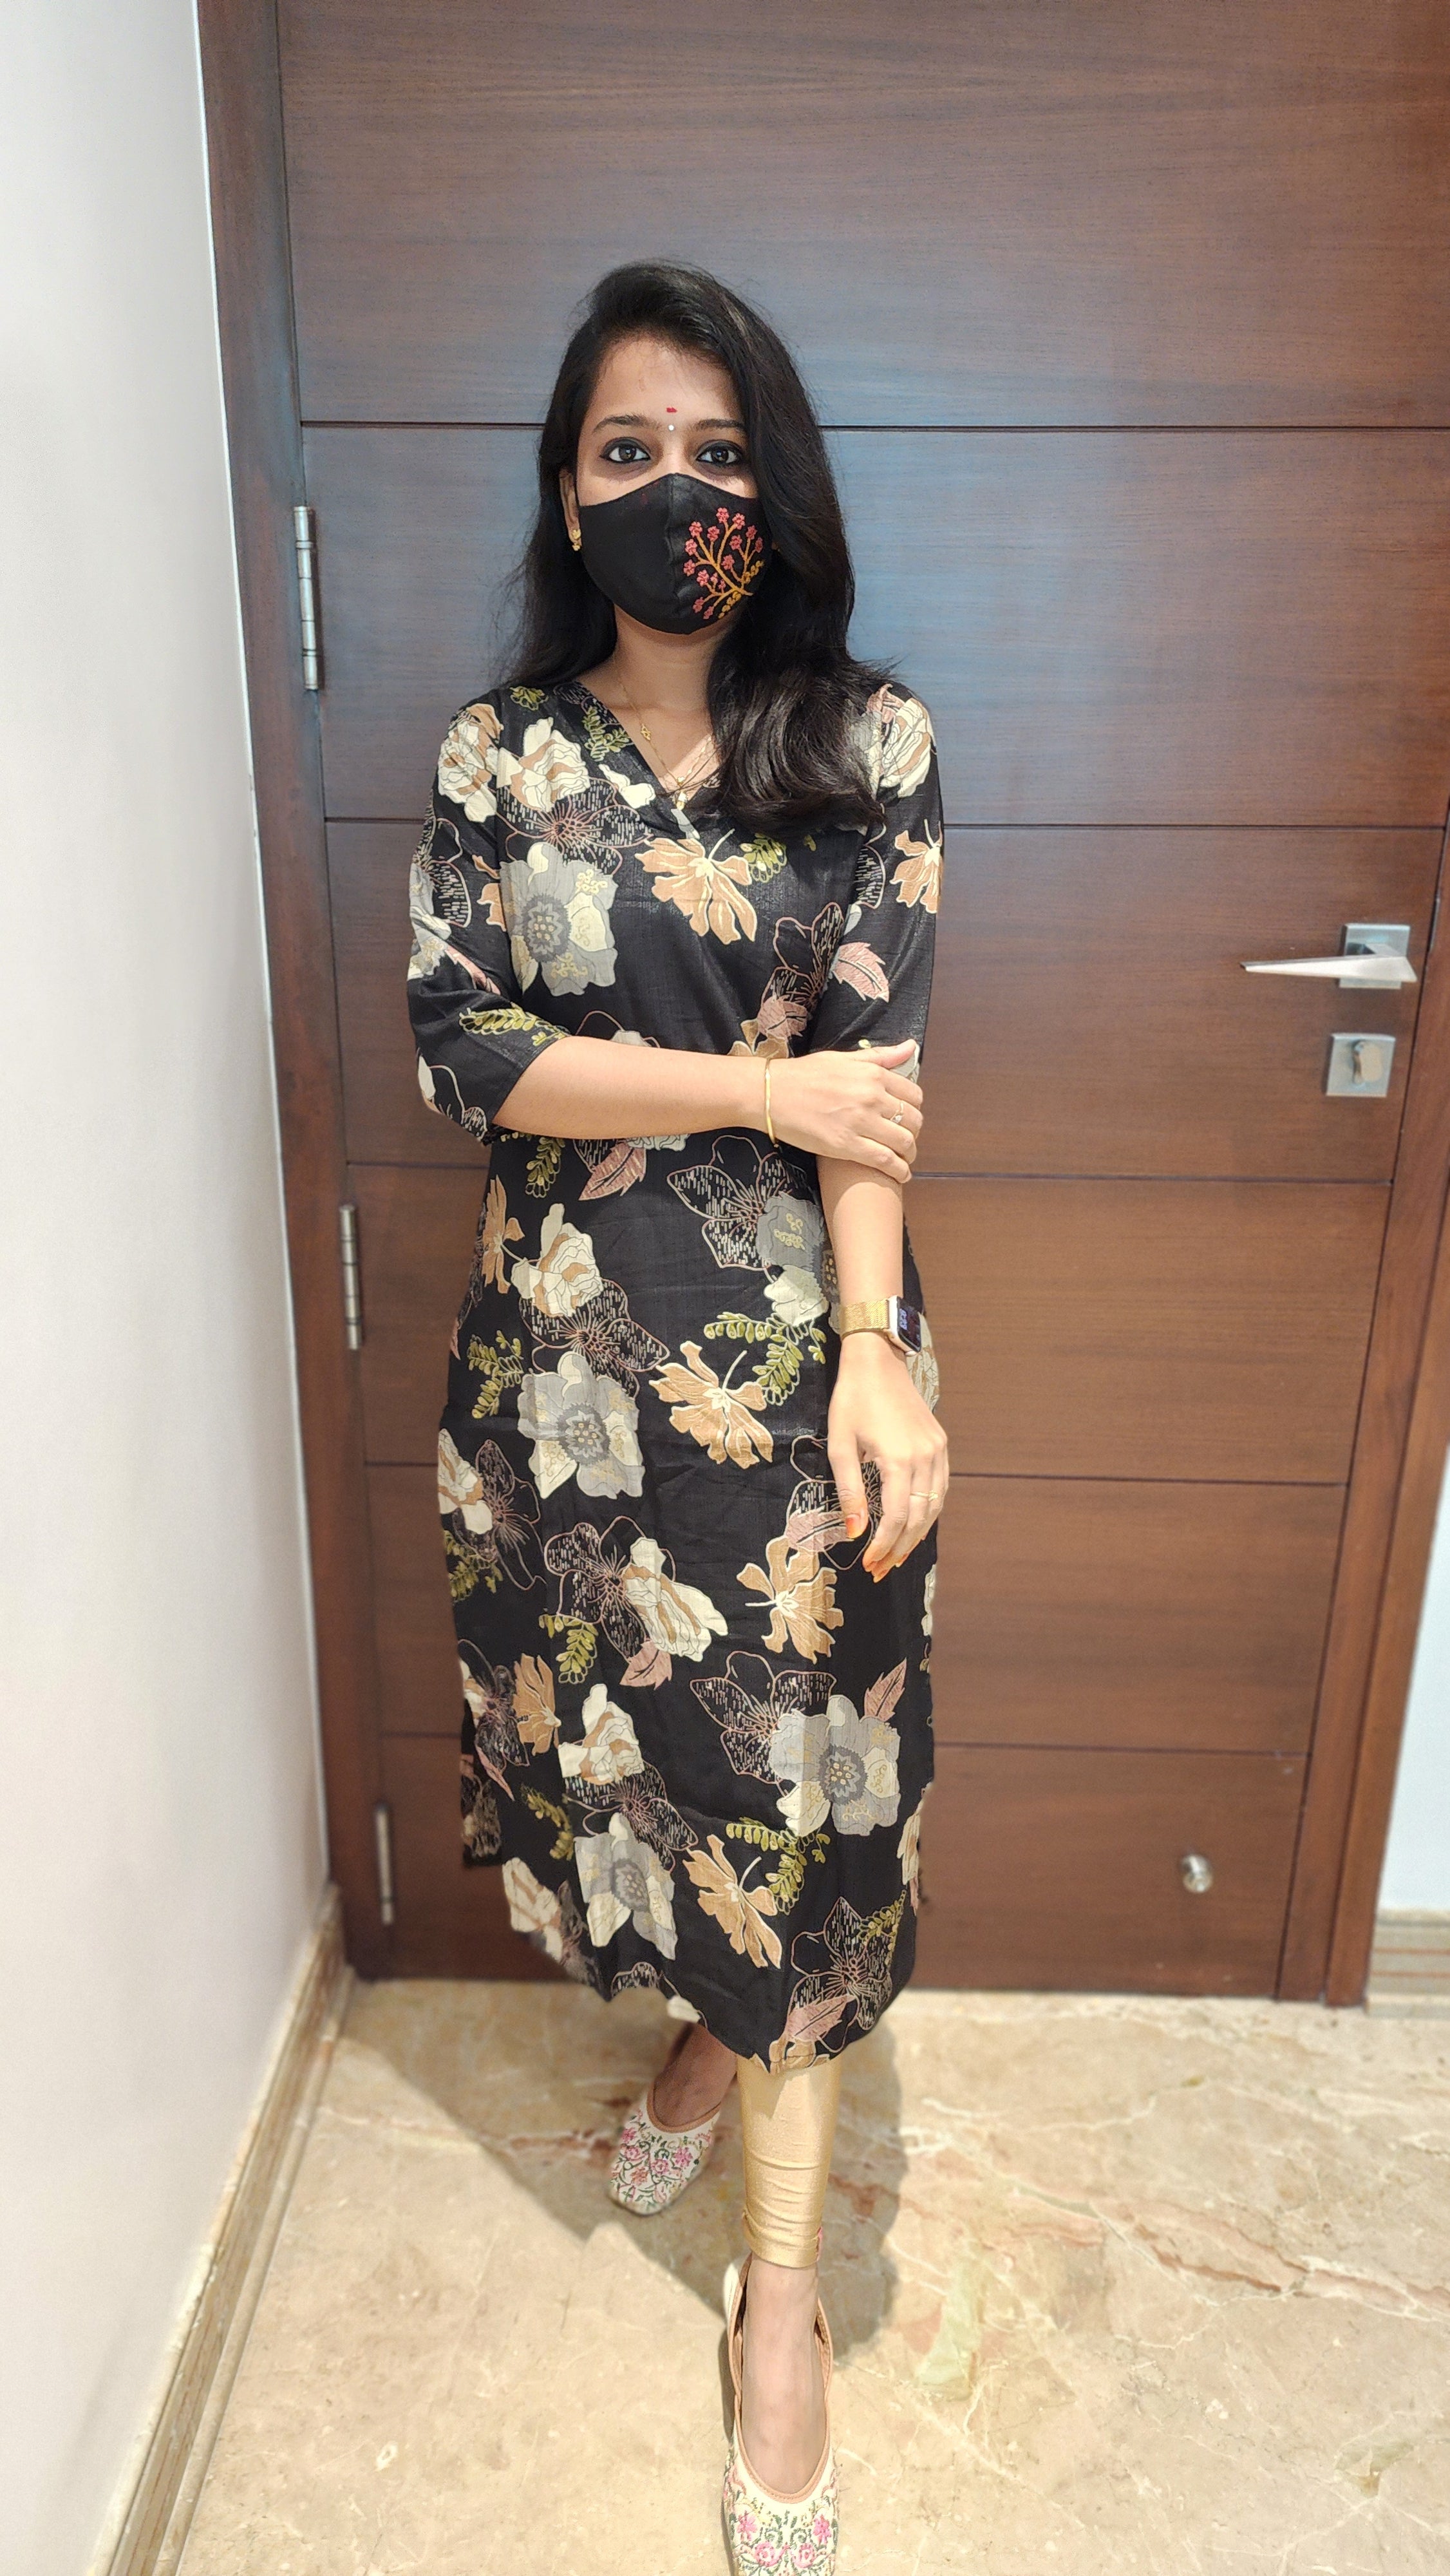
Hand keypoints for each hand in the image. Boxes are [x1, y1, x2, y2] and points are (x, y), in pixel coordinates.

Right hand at [768, 1042, 921, 1183]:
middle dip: (914, 1133)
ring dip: (909, 1154)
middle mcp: (871, 1096)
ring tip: (904, 1160)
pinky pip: (885, 1161)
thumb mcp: (843, 1057)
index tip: (907, 1118)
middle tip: (905, 1141)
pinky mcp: (846, 1145)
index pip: (913, 1095)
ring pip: (903, 1142)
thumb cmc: (804, 1074)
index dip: (914, 1109)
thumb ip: (880, 1056)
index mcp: (872, 1074)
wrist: (770, 1093)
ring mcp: (859, 1122)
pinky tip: (900, 1175)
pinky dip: (899, 1170)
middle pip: (913, 1120)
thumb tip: (911, 1048)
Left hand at [827, 1334, 948, 1578]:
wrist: (877, 1361)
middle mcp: (925, 1457)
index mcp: (899, 1459)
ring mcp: (937, 1450)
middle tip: (881, 1569)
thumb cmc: (852, 1401)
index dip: (884, 1545)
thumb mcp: (841, 1446)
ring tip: (896, 1554)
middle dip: (900, 1547)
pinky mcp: (939, 1443)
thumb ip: (850, 1492)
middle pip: (920, 1517)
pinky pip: (940, 1487)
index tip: (869, 1564)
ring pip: (935, 1505)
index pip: (897, 1517)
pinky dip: (929, 1510)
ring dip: (917, 1534)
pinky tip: (913, 1523)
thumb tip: (856, 1532)